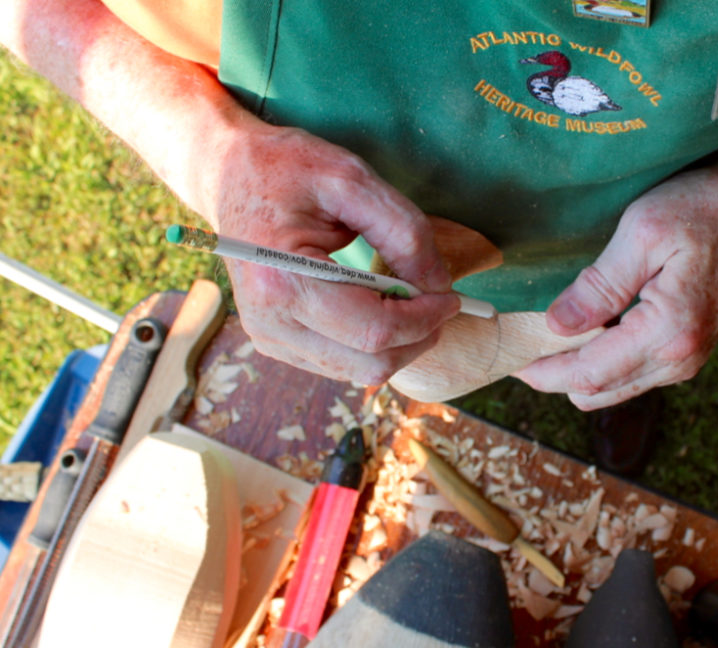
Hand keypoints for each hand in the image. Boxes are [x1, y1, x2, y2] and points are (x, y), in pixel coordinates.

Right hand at [205, 119, 461, 384]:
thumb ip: (403, 231)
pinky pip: (341, 363)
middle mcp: (270, 321)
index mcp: (283, 280)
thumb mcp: (352, 179)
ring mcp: (268, 338)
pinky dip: (372, 342)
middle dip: (417, 337)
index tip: (453, 296)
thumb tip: (438, 285)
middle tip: (437, 300)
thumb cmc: (287, 168)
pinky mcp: (274, 342)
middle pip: (371, 364)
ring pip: (359, 372)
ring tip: (404, 296)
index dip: (426, 319)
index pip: (375, 330)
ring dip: (397, 342)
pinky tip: (376, 303)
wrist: (228, 174)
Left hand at [515, 147, 717, 409]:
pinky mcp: (690, 348)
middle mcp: (682, 358)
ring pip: (615, 387)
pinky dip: (604, 361)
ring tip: (547, 336)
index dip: (543, 372)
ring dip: (579, 369)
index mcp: (669, 333)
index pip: (589, 374)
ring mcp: (689, 358)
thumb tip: (557, 326)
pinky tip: (586, 330)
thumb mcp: (643, 233)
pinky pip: (634, 371)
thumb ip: (599, 286)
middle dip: (556, 375)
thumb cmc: (706, 206)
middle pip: (598, 391)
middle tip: (521, 343)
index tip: (509, 358)